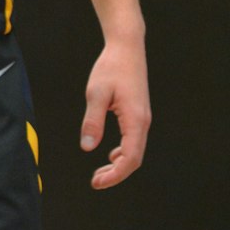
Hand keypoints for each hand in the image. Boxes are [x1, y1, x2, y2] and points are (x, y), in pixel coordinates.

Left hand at [80, 36, 150, 189]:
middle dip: (116, 174)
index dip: (115, 176)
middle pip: (134, 158)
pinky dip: (122, 152)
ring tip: (99, 172)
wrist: (127, 47)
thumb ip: (92, 121)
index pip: (130, 158)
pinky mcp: (138, 113)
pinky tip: (110, 154)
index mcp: (135, 119)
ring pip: (135, 150)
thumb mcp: (96, 93)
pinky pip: (133, 140)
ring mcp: (142, 117)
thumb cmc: (111, 67)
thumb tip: (87, 147)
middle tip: (95, 182)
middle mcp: (143, 121)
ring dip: (119, 164)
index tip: (97, 183)